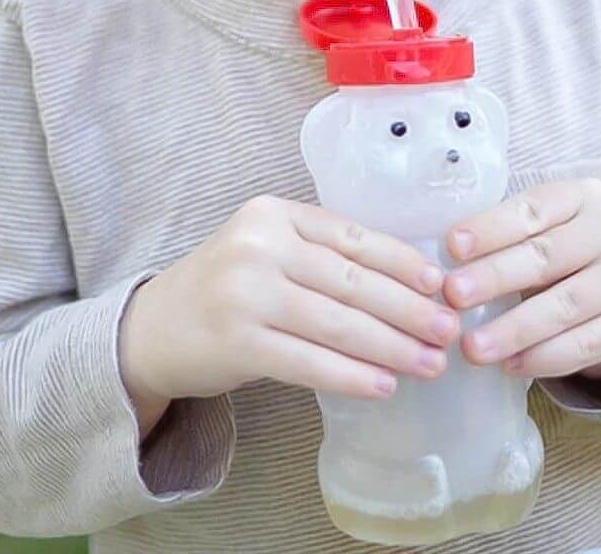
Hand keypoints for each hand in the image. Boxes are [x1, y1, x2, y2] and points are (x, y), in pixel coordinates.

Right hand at [119, 196, 460, 434]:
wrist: (151, 329)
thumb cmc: (226, 287)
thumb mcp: (267, 250)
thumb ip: (321, 254)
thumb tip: (410, 286)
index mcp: (273, 214)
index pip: (353, 236)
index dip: (403, 262)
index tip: (440, 285)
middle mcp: (258, 246)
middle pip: (351, 281)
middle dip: (408, 310)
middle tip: (449, 331)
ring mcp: (244, 293)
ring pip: (337, 323)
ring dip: (392, 348)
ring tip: (431, 364)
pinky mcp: (237, 342)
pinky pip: (309, 362)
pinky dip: (351, 376)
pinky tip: (384, 385)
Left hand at [440, 179, 600, 384]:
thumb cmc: (560, 251)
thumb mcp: (541, 228)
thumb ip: (503, 234)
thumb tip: (440, 259)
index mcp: (583, 196)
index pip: (532, 209)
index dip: (490, 228)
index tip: (451, 247)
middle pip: (547, 256)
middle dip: (495, 277)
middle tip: (453, 296)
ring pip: (565, 305)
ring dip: (514, 329)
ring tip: (472, 347)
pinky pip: (585, 345)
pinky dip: (543, 358)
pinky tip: (509, 366)